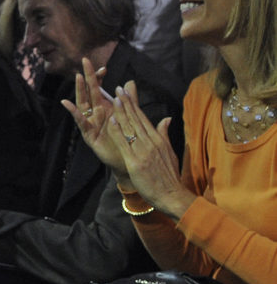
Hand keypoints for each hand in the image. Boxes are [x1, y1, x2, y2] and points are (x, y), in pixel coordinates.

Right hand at [60, 58, 126, 176]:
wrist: (127, 161)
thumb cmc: (125, 139)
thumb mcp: (128, 117)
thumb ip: (129, 100)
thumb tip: (129, 82)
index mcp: (104, 108)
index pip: (99, 88)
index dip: (100, 77)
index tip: (103, 68)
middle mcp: (95, 113)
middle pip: (89, 91)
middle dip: (87, 76)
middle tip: (85, 60)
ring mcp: (90, 123)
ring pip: (83, 104)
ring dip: (80, 90)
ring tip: (78, 77)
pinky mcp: (89, 135)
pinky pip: (80, 122)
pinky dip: (74, 113)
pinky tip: (67, 103)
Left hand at [107, 83, 193, 218]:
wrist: (172, 195)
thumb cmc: (169, 176)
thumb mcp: (169, 152)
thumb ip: (164, 134)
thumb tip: (167, 119)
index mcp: (158, 140)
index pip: (143, 118)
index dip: (133, 104)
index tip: (126, 92)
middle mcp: (151, 143)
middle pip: (136, 119)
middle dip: (126, 103)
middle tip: (118, 88)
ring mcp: (143, 152)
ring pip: (130, 128)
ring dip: (121, 112)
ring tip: (113, 98)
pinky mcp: (136, 162)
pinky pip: (125, 144)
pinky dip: (118, 131)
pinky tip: (111, 121)